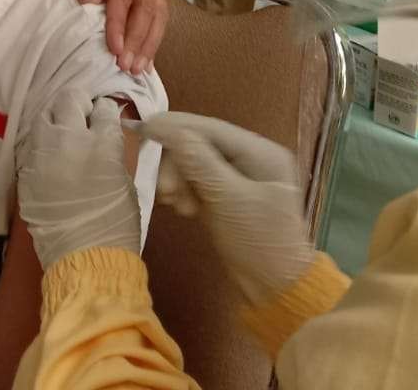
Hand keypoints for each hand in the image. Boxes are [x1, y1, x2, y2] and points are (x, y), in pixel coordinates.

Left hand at [18, 93, 140, 268]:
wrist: (85, 259)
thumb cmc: (116, 223)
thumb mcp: (124, 180)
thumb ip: (111, 150)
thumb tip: (105, 134)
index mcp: (102, 143)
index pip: (104, 108)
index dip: (105, 112)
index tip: (104, 118)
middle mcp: (69, 140)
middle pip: (69, 99)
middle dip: (78, 104)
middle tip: (83, 117)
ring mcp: (42, 154)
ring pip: (44, 116)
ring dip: (56, 120)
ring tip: (63, 134)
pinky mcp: (26, 171)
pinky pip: (33, 145)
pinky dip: (42, 145)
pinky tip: (50, 156)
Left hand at [53, 0, 166, 74]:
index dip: (120, 22)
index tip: (114, 48)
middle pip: (146, 6)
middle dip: (137, 39)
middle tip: (126, 65)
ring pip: (157, 14)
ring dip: (148, 43)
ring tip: (136, 68)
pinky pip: (158, 17)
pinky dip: (153, 39)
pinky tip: (146, 60)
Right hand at [137, 113, 316, 304]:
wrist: (276, 292)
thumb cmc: (259, 243)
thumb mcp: (229, 200)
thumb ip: (199, 162)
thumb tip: (166, 128)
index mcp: (261, 153)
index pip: (211, 128)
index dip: (175, 126)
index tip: (141, 129)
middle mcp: (252, 159)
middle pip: (201, 144)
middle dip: (178, 163)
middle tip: (165, 191)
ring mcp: (239, 179)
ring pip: (196, 164)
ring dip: (180, 180)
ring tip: (175, 204)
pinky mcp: (227, 198)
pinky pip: (198, 183)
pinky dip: (186, 192)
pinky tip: (183, 210)